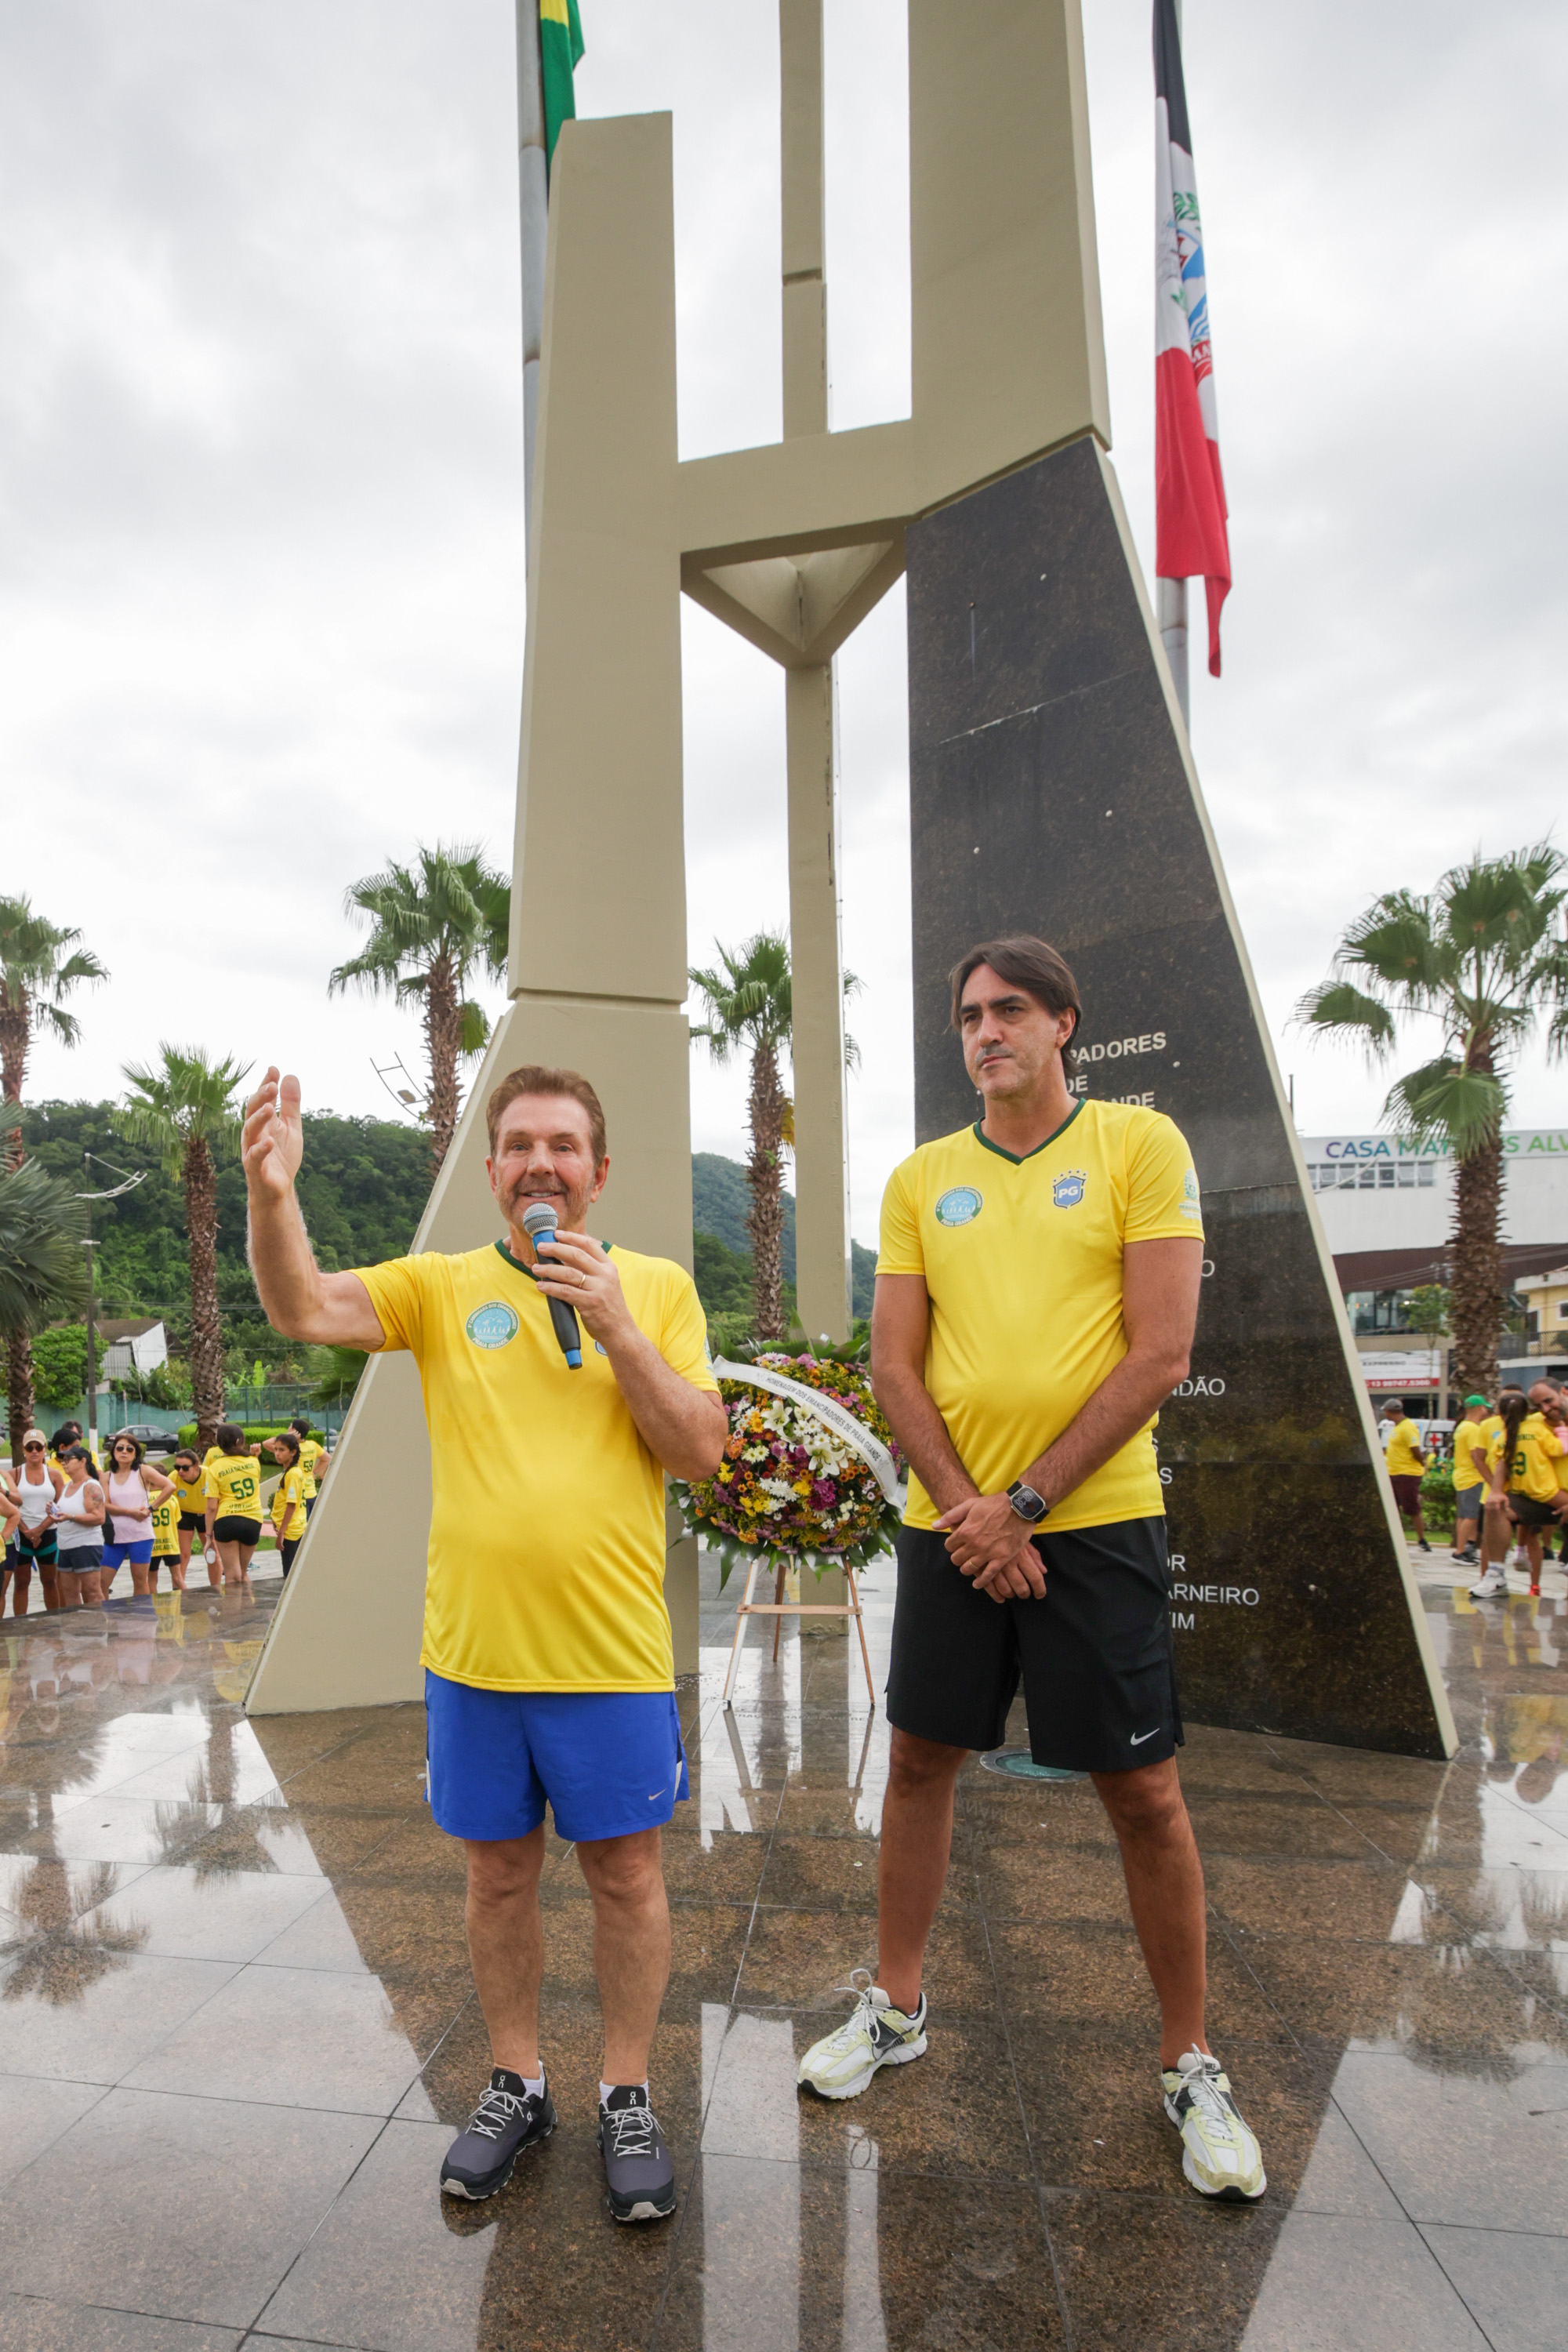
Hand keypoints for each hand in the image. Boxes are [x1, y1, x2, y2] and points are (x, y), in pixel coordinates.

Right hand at [242, 1068, 303, 1201]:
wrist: (279, 1188)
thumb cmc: (282, 1155)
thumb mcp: (291, 1127)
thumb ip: (290, 1104)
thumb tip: (290, 1075)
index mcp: (263, 1122)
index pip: (262, 1099)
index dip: (266, 1085)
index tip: (274, 1070)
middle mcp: (254, 1133)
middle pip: (252, 1112)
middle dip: (260, 1098)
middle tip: (272, 1086)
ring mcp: (252, 1150)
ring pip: (250, 1131)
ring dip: (259, 1119)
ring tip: (269, 1108)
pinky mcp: (255, 1168)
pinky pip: (254, 1157)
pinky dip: (260, 1149)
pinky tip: (269, 1141)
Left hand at [528, 1228, 632, 1347]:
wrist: (620, 1330)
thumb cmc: (609, 1306)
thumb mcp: (605, 1282)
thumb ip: (589, 1269)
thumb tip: (563, 1257)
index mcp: (609, 1267)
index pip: (590, 1244)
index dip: (572, 1237)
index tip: (557, 1234)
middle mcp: (605, 1275)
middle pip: (576, 1255)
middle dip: (556, 1249)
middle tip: (541, 1247)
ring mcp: (598, 1289)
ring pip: (568, 1273)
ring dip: (549, 1269)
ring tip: (536, 1268)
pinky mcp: (589, 1303)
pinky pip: (565, 1291)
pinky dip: (551, 1287)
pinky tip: (541, 1286)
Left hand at [936, 1491, 1046, 1600]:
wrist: (1020, 1507)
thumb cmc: (995, 1504)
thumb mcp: (970, 1505)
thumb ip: (951, 1516)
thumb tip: (935, 1526)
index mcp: (965, 1530)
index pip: (949, 1546)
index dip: (951, 1545)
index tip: (956, 1544)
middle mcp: (974, 1543)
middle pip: (956, 1559)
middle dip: (957, 1557)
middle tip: (962, 1555)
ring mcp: (988, 1552)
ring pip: (969, 1568)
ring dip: (966, 1568)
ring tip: (969, 1566)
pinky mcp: (1002, 1558)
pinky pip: (988, 1575)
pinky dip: (981, 1582)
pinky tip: (977, 1583)